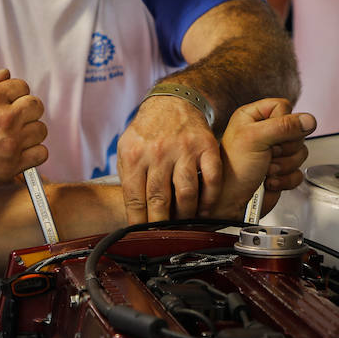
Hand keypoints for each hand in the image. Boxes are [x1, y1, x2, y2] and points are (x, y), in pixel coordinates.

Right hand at [0, 69, 47, 192]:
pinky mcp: (14, 164)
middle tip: (15, 119)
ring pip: (40, 129)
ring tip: (15, 136)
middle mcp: (5, 118)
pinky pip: (41, 153)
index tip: (10, 103)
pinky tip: (20, 152)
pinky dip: (34, 153)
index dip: (16, 94)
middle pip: (36, 106)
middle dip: (27, 110)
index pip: (22, 86)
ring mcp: (11, 142)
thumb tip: (5, 73)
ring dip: (30, 132)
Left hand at [117, 93, 221, 223]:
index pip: (135, 198)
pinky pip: (211, 180)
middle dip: (160, 224)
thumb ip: (127, 176)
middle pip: (159, 199)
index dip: (138, 221)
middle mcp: (159, 151)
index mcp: (135, 154)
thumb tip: (131, 212)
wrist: (174, 101)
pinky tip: (205, 210)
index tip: (142, 235)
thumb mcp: (127, 147)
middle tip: (163, 236)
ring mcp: (184, 149)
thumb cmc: (149, 130)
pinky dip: (209, 200)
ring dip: (185, 215)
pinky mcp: (207, 147)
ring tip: (183, 224)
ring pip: (186, 193)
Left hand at [212, 99, 315, 217]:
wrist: (230, 201)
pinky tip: (269, 180)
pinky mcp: (282, 171)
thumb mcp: (255, 138)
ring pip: (300, 152)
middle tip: (267, 154)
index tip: (270, 135)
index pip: (284, 107)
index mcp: (253, 117)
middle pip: (296, 131)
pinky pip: (298, 171)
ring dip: (283, 165)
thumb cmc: (232, 169)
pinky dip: (286, 179)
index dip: (283, 122)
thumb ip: (284, 126)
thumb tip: (308, 120)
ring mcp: (274, 153)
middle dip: (283, 148)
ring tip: (266, 168)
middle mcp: (265, 132)